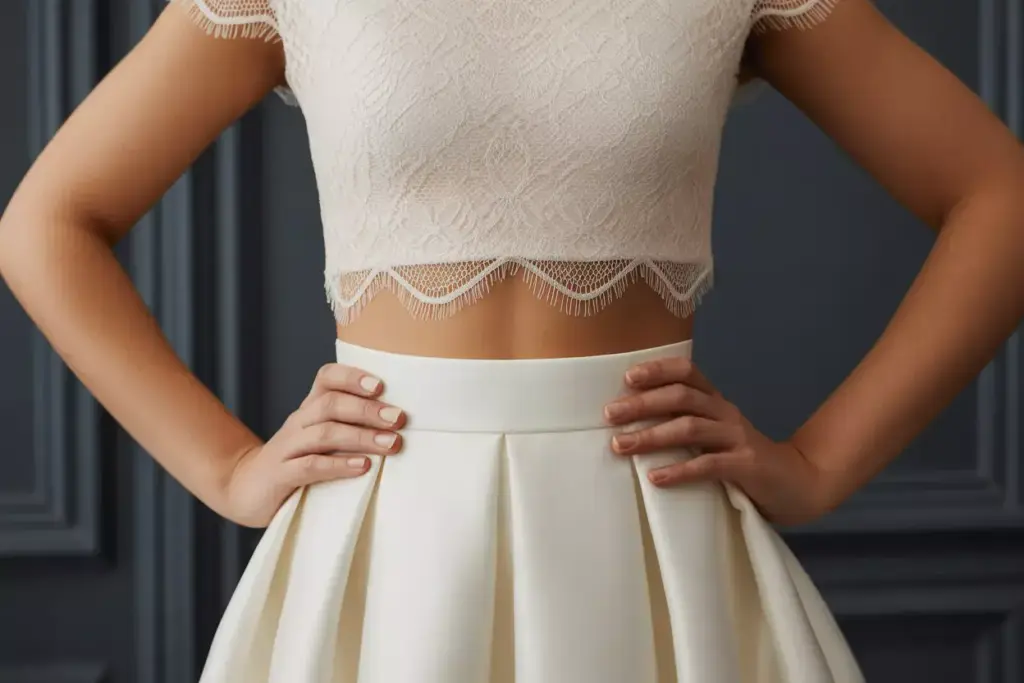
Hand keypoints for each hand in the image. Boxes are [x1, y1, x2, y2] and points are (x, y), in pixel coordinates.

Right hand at [219, 362, 404, 527]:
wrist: (247, 489)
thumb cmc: (298, 462)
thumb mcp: (322, 440)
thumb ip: (351, 428)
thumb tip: (400, 425)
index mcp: (310, 409)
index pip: (327, 378)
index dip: (352, 377)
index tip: (382, 386)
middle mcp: (298, 422)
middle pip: (331, 404)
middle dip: (368, 410)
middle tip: (399, 419)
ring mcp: (287, 448)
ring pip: (324, 433)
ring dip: (361, 437)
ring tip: (390, 444)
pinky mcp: (281, 475)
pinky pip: (310, 466)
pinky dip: (338, 465)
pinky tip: (363, 467)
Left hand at [603, 356, 835, 525]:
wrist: (798, 483)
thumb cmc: (743, 459)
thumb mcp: (714, 435)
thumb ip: (684, 424)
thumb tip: (630, 424)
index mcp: (716, 402)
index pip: (687, 372)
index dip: (658, 370)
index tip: (628, 377)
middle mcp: (726, 413)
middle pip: (681, 397)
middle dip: (642, 404)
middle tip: (610, 415)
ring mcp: (737, 438)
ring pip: (690, 428)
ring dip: (651, 436)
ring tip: (620, 446)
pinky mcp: (746, 466)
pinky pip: (708, 465)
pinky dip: (679, 470)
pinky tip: (655, 478)